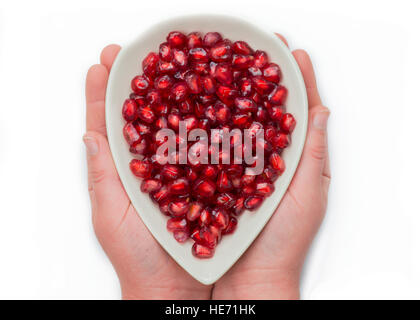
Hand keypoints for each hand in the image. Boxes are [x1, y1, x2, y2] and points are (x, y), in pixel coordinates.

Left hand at [84, 45, 211, 298]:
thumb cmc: (138, 259)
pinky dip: (205, 124)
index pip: (110, 127)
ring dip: (172, 96)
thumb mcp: (111, 217)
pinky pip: (204, 147)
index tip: (102, 65)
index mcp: (123, 172)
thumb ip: (101, 177)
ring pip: (175, 127)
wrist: (177, 288)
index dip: (104, 95)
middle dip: (137, 85)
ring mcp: (179, 171)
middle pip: (143, 118)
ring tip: (171, 66)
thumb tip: (88, 135)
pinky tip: (206, 102)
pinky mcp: (204, 179)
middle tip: (132, 54)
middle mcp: (151, 167)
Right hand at [212, 35, 329, 298]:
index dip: (296, 82)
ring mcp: (242, 167)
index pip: (298, 113)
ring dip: (231, 97)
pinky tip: (201, 108)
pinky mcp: (220, 178)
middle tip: (253, 52)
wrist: (249, 277)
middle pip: (265, 112)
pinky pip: (216, 148)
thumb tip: (321, 111)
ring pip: (237, 125)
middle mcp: (268, 159)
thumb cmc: (283, 242)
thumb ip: (313, 154)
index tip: (292, 54)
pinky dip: (209, 127)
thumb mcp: (306, 195)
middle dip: (260, 81)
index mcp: (295, 160)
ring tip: (225, 69)